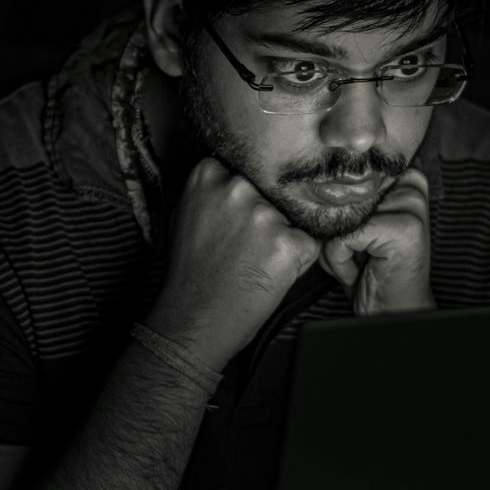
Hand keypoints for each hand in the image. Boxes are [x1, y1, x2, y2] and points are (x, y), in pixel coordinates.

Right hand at [146, 157, 320, 370]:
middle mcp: (237, 188)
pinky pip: (307, 243)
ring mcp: (264, 215)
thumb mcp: (183, 216)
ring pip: (291, 218)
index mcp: (208, 176)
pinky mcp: (288, 243)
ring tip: (255, 262)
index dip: (245, 197)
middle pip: (270, 192)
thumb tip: (229, 177)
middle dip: (265, 215)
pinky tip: (269, 273)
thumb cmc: (189, 272)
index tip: (234, 217)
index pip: (246, 171)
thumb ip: (208, 191)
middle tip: (245, 246)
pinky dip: (296, 259)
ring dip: (281, 238)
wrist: (196, 318)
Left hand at [319, 167, 434, 314]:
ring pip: (338, 219)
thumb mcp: (354, 227)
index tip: (356, 237)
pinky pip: (342, 239)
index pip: (347, 178)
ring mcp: (410, 207)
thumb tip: (313, 184)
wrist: (390, 311)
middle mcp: (411, 188)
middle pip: (340, 199)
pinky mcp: (401, 229)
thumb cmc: (370, 270)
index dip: (336, 211)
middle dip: (336, 233)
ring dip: (337, 250)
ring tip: (360, 263)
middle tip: (360, 255)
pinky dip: (340, 262)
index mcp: (403, 181)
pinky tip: (360, 272)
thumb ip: (342, 200)